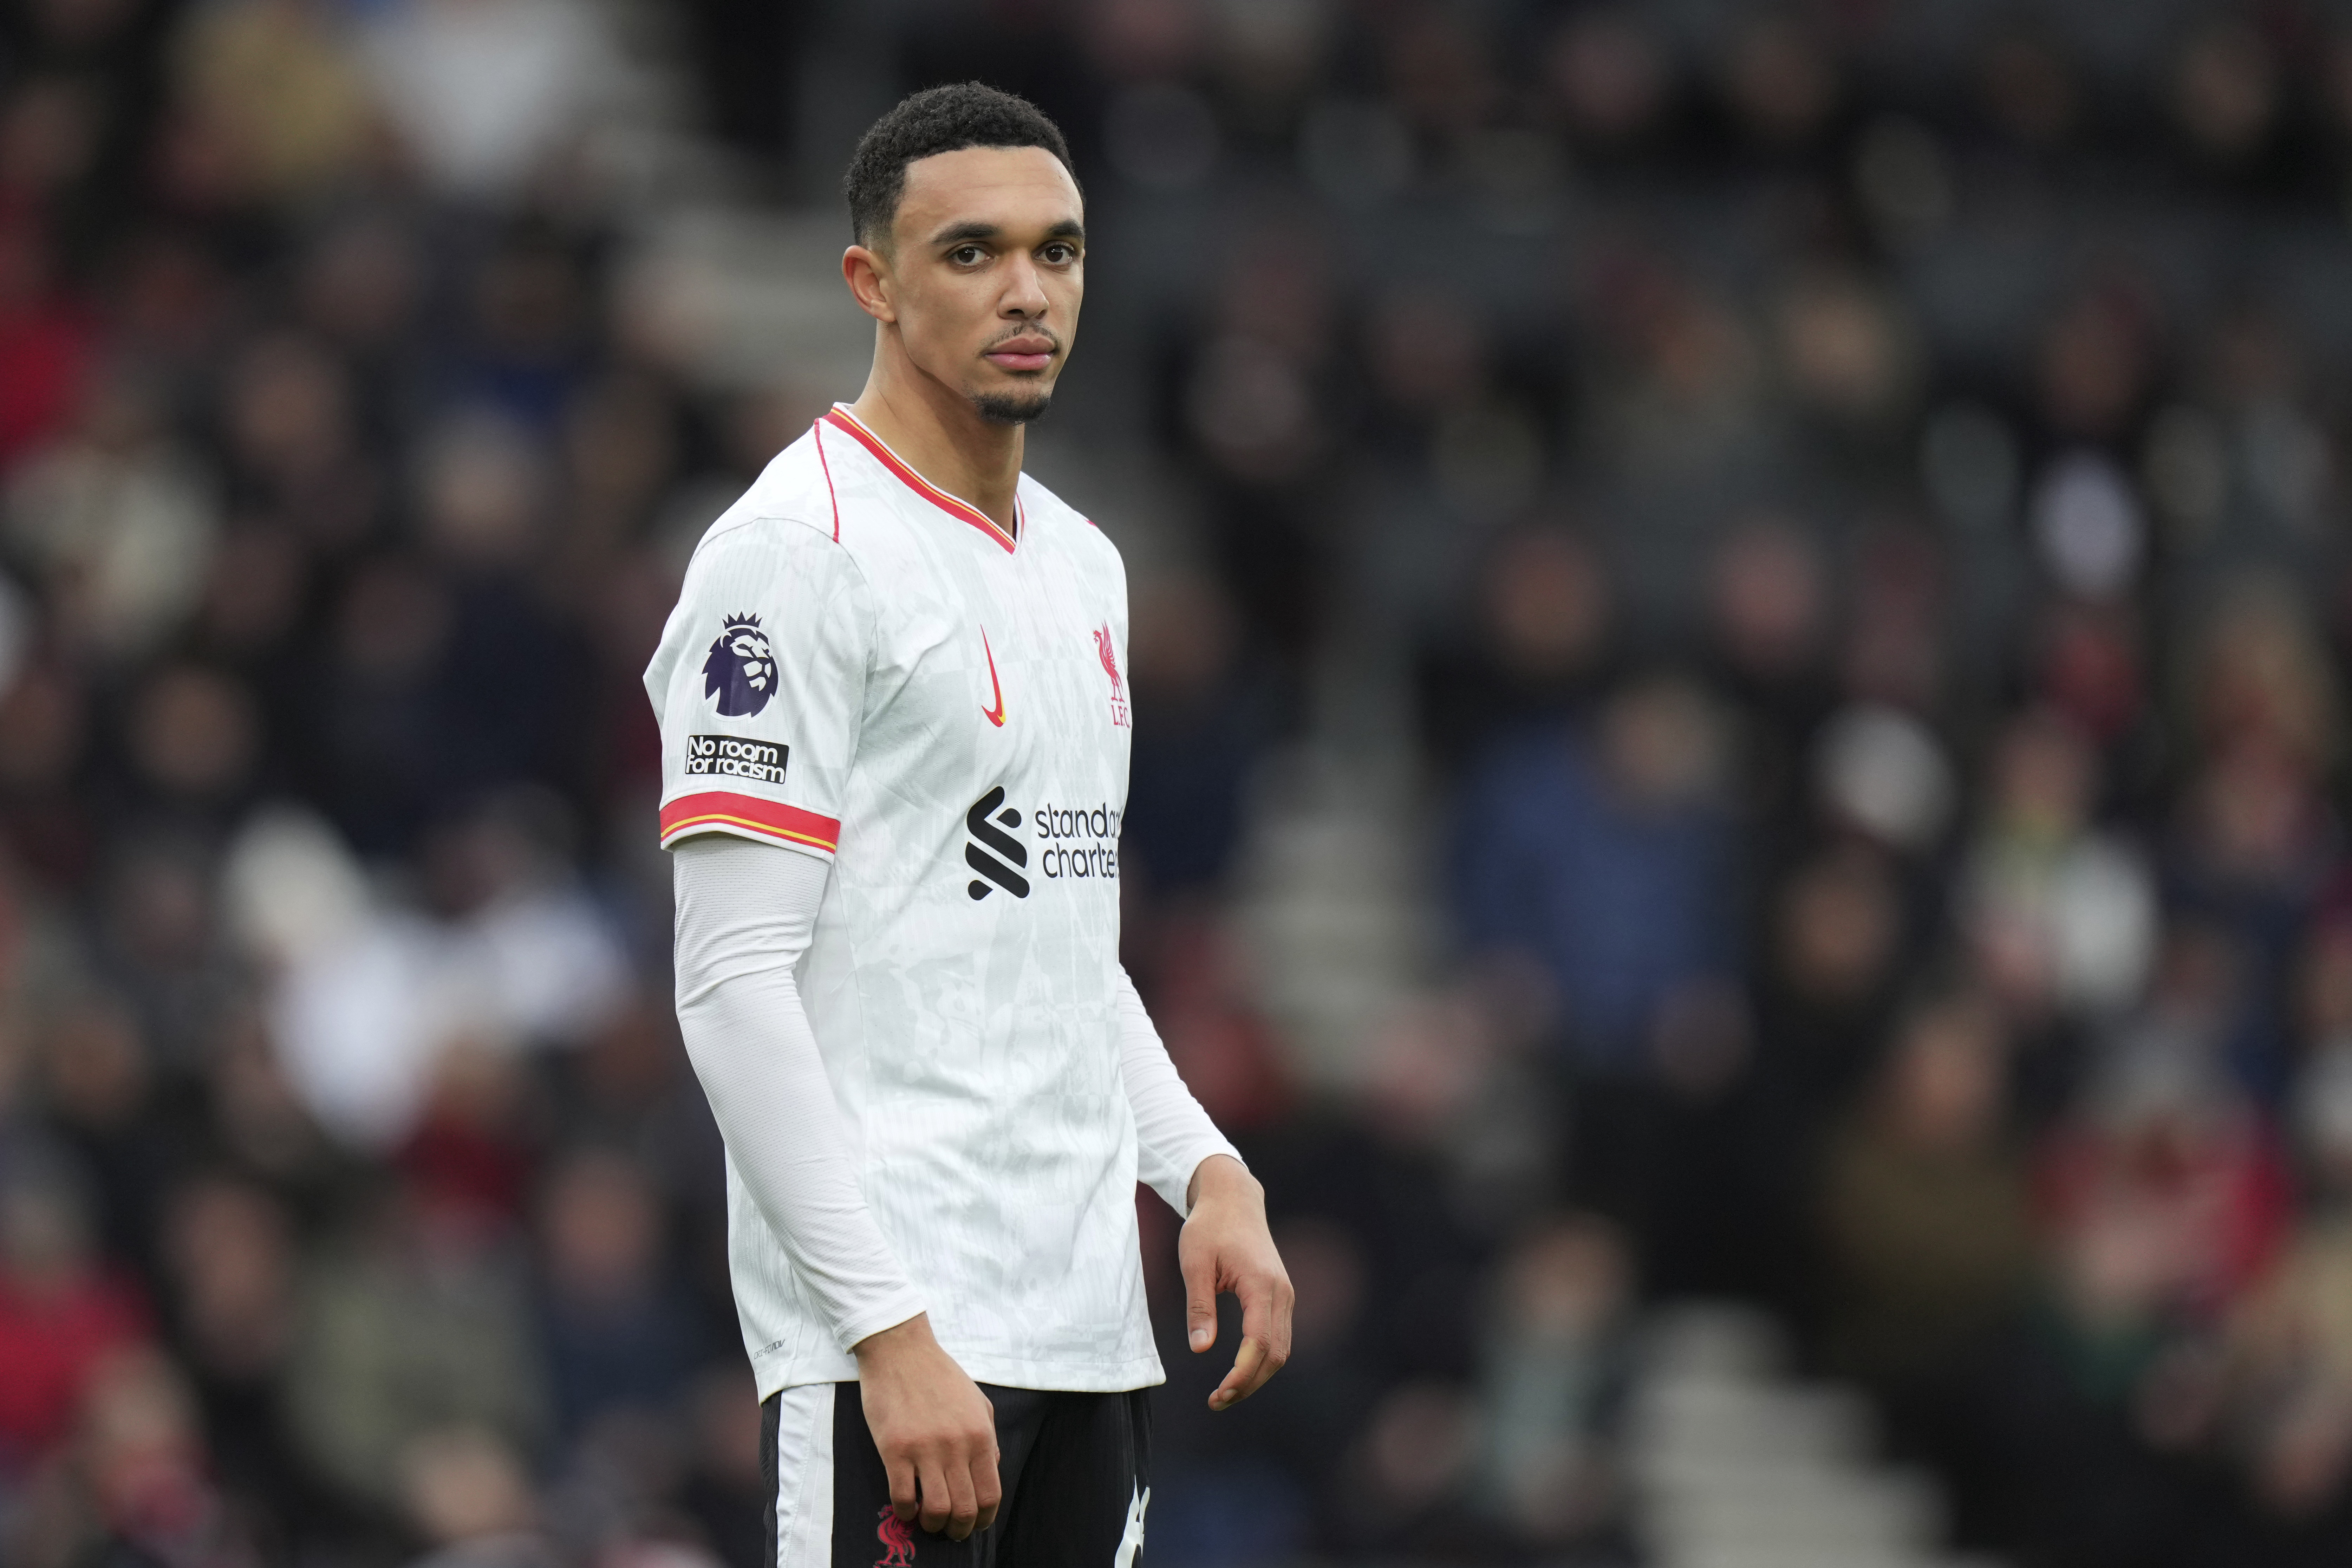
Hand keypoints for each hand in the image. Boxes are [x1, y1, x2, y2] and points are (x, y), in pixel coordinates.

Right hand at [852, 1314, 1000, 1538]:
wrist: (901, 1350)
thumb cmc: (940, 1375)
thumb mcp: (977, 1402)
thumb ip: (988, 1437)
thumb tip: (992, 1469)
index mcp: (980, 1436)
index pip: (991, 1494)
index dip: (985, 1519)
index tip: (977, 1525)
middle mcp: (956, 1446)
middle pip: (965, 1508)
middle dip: (959, 1529)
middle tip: (951, 1530)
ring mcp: (925, 1449)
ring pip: (936, 1509)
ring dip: (933, 1524)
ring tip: (928, 1521)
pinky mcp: (895, 1449)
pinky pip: (902, 1496)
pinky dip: (906, 1511)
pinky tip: (906, 1507)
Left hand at [1180, 1154, 1292, 1411]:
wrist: (1232, 1198)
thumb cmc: (1209, 1227)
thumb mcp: (1194, 1264)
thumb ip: (1199, 1307)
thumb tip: (1200, 1349)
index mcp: (1261, 1284)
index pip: (1260, 1343)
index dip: (1242, 1374)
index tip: (1218, 1394)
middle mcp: (1281, 1292)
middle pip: (1276, 1354)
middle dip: (1249, 1383)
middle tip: (1216, 1401)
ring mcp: (1285, 1294)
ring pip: (1281, 1349)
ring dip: (1256, 1376)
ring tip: (1224, 1392)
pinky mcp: (1280, 1296)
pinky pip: (1279, 1337)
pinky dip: (1262, 1359)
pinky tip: (1239, 1370)